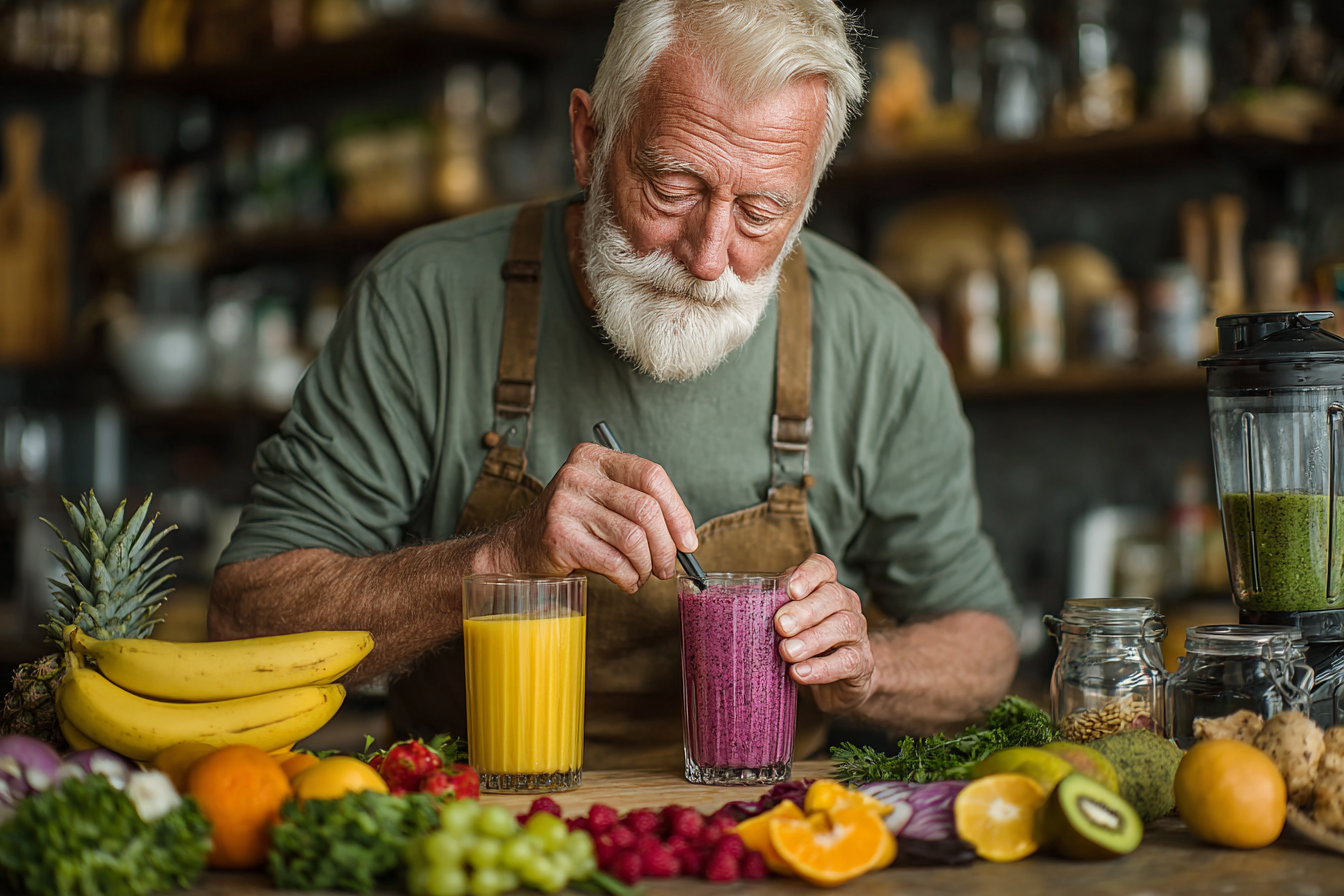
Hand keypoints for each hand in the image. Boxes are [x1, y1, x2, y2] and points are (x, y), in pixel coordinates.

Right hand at [494, 443, 697, 591]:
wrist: (517, 550)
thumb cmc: (572, 528)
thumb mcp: (603, 502)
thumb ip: (641, 507)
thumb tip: (686, 539)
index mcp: (594, 457)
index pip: (651, 475)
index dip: (678, 511)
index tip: (688, 542)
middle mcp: (578, 474)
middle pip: (646, 509)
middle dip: (665, 547)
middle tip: (666, 568)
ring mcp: (565, 504)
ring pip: (633, 538)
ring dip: (646, 566)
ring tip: (642, 575)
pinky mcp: (558, 536)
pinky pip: (614, 562)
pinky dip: (629, 578)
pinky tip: (625, 582)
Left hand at [774, 554, 874, 714]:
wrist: (837, 682)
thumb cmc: (803, 644)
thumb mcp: (784, 625)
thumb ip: (765, 612)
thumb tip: (717, 608)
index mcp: (824, 588)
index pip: (822, 568)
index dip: (808, 574)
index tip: (790, 590)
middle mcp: (845, 605)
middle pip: (832, 596)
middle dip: (805, 610)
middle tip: (780, 625)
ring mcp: (856, 633)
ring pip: (843, 626)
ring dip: (812, 639)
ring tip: (787, 652)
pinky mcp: (861, 663)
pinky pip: (847, 661)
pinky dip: (822, 668)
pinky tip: (800, 673)